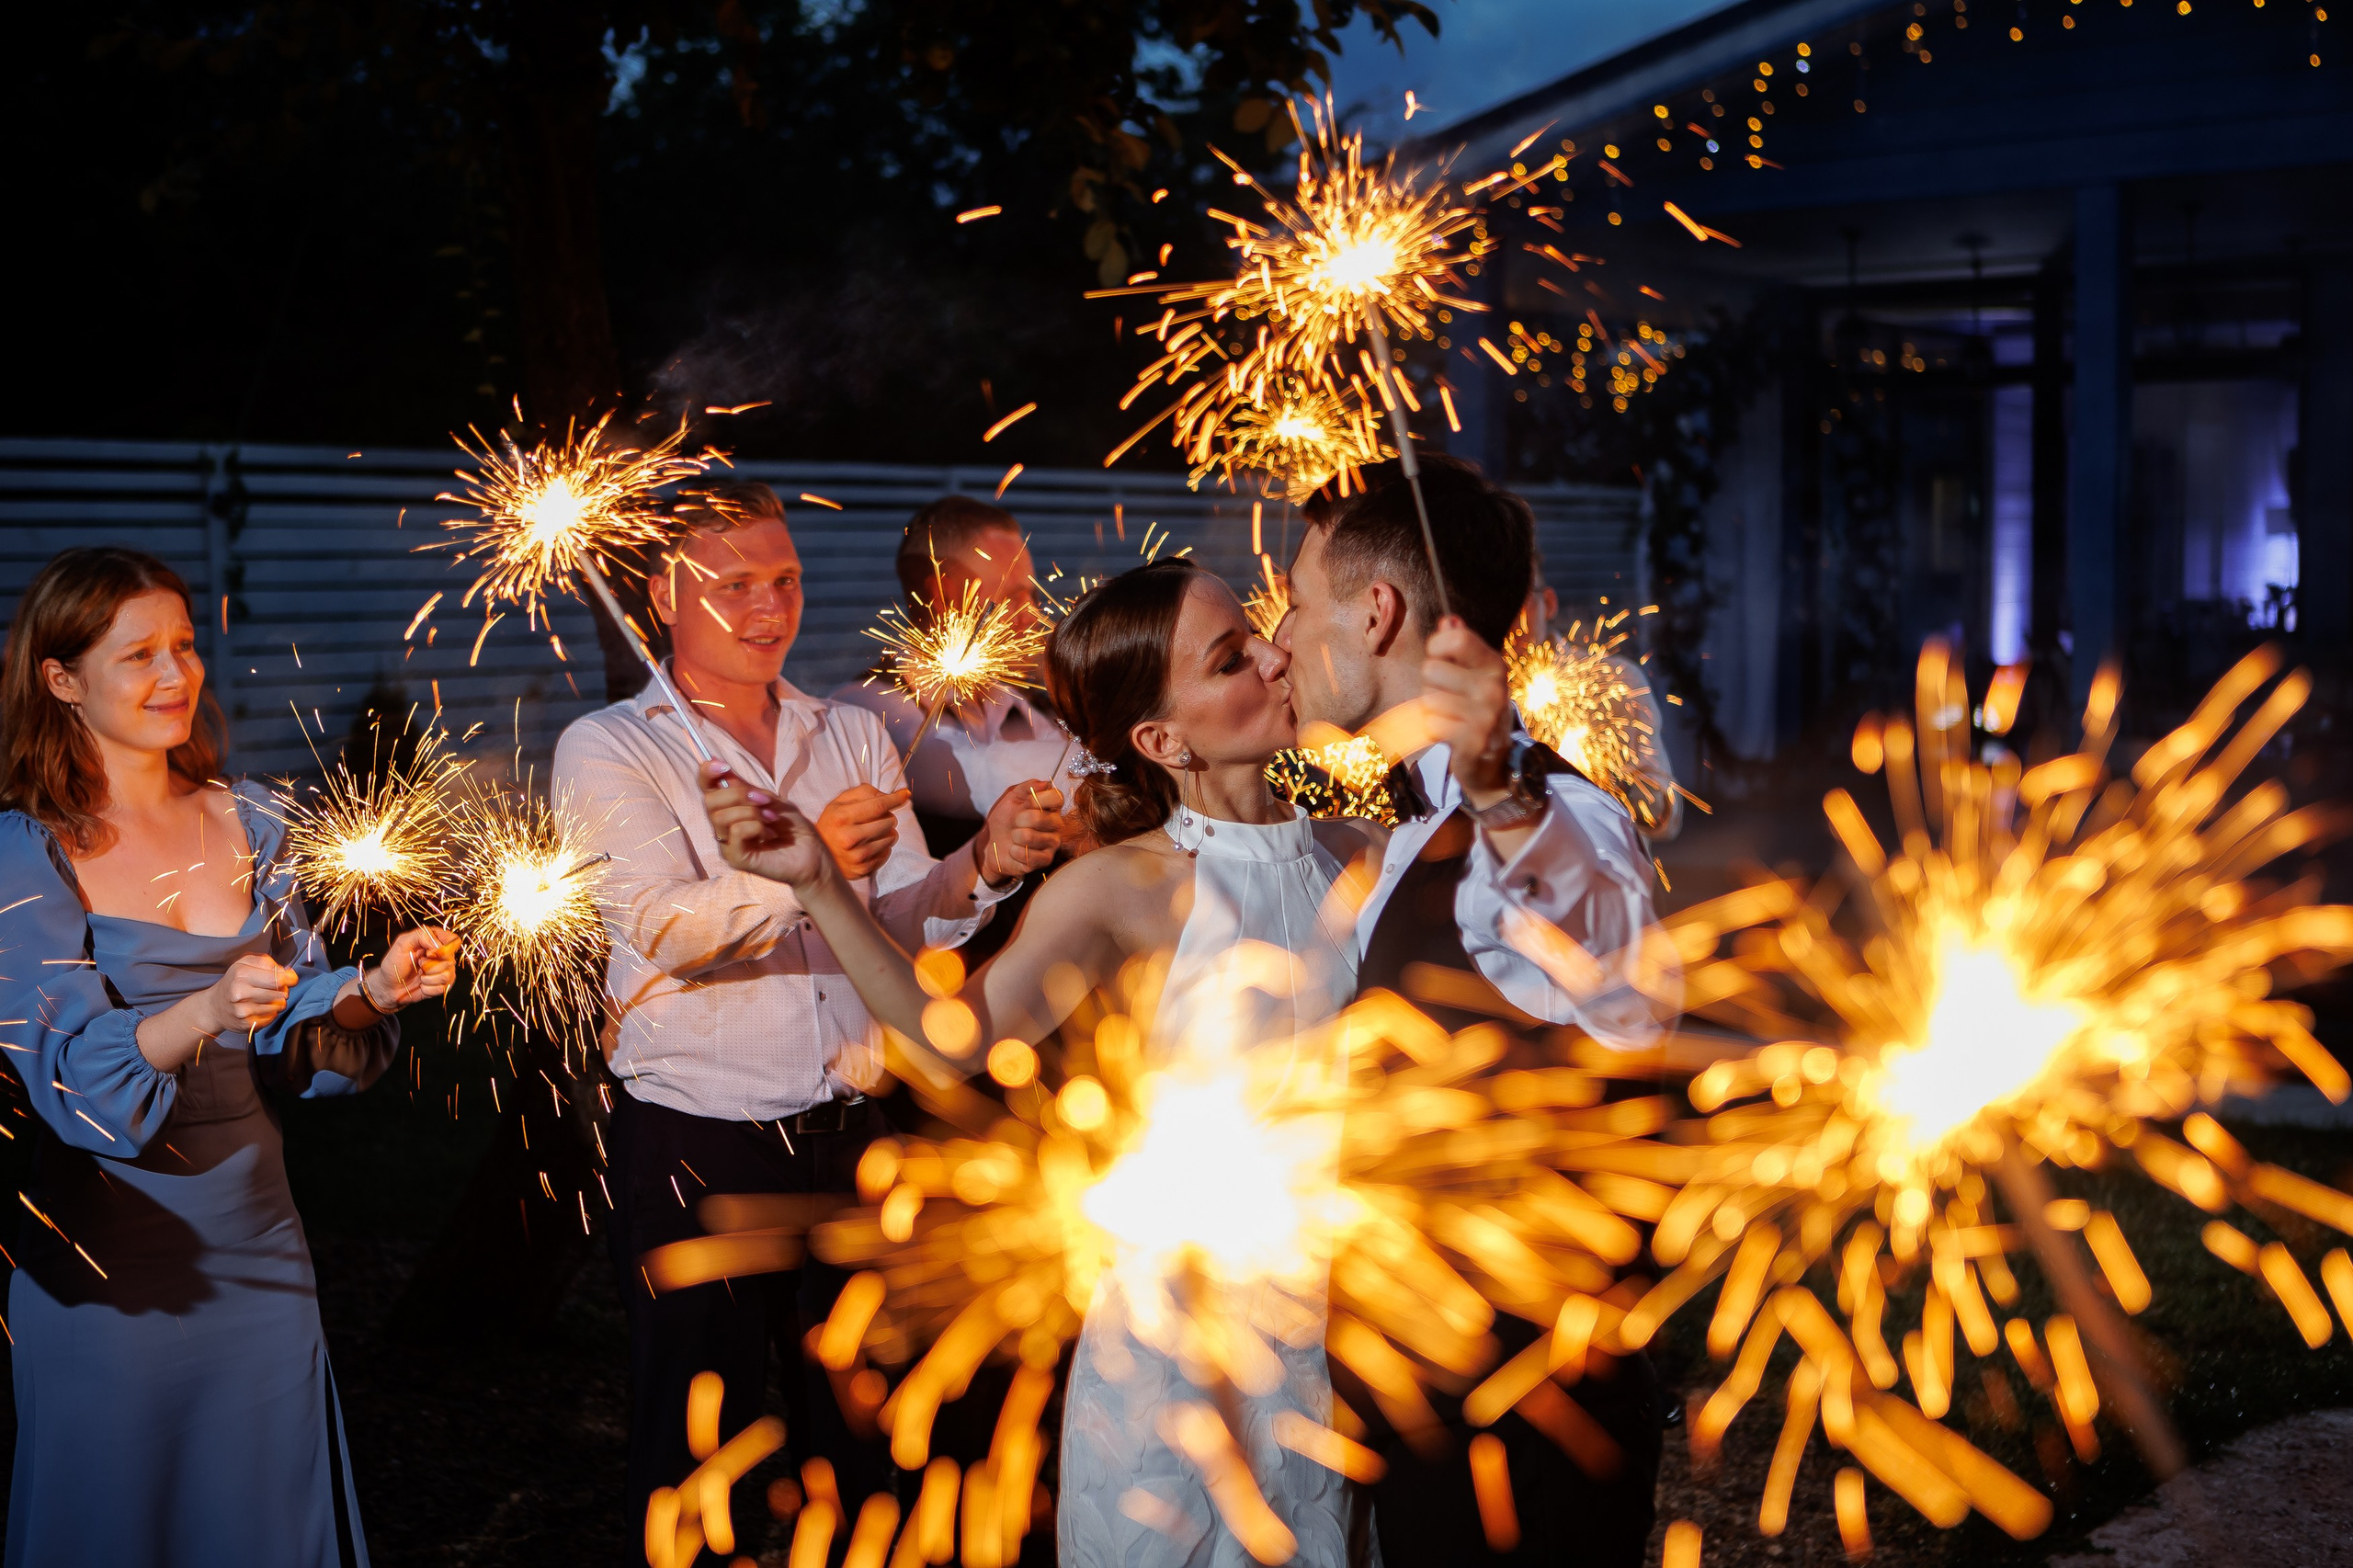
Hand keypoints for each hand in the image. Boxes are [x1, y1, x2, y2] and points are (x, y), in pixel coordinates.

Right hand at [204, 952, 297, 1035]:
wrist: (213, 1007)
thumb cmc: (234, 982)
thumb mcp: (245, 963)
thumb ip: (267, 963)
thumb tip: (289, 973)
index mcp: (241, 974)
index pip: (277, 979)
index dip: (289, 979)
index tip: (289, 979)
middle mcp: (240, 993)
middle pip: (280, 994)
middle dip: (283, 991)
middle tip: (275, 989)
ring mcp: (243, 1010)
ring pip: (277, 1007)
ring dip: (277, 1003)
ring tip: (266, 999)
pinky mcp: (246, 1025)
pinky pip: (272, 1018)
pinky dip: (270, 1013)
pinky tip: (260, 1008)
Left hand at [370, 926, 458, 1009]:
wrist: (389, 987)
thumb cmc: (393, 964)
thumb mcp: (402, 944)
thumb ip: (420, 936)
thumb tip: (438, 945)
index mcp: (434, 941)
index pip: (453, 940)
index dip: (445, 948)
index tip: (429, 953)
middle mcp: (441, 955)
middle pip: (450, 960)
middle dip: (431, 965)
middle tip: (419, 964)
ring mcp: (443, 971)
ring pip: (447, 975)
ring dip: (428, 978)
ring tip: (419, 975)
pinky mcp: (442, 985)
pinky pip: (443, 988)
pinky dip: (428, 988)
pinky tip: (421, 985)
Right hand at [704, 761, 833, 888]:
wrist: (810, 851)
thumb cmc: (790, 825)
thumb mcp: (769, 799)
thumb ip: (742, 786)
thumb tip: (717, 765)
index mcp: (728, 808)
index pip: (706, 788)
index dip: (707, 773)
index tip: (723, 765)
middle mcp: (722, 826)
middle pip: (710, 802)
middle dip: (738, 794)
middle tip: (764, 801)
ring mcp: (727, 844)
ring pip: (721, 818)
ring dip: (751, 812)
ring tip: (771, 819)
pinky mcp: (736, 858)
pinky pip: (736, 833)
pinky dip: (756, 827)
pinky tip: (770, 834)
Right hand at [816, 783, 910, 880]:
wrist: (816, 854)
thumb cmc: (832, 824)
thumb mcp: (840, 802)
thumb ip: (866, 793)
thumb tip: (896, 795)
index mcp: (842, 817)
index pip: (878, 806)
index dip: (895, 799)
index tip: (905, 795)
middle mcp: (849, 838)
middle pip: (889, 821)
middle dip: (887, 816)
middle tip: (875, 819)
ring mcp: (857, 856)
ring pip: (892, 837)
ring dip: (886, 832)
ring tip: (870, 832)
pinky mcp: (863, 869)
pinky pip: (887, 852)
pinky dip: (882, 847)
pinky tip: (868, 845)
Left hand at [976, 781, 1064, 886]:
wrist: (991, 843)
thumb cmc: (1004, 820)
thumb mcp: (1010, 798)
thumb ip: (1025, 788)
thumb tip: (1043, 784)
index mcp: (1050, 806)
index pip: (1058, 797)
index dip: (1039, 799)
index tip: (1026, 803)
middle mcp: (1056, 824)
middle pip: (1046, 818)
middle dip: (1021, 819)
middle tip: (1015, 822)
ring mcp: (1052, 842)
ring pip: (1034, 837)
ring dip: (1016, 837)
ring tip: (1014, 837)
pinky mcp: (1045, 860)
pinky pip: (1031, 856)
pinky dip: (1015, 852)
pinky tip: (1014, 850)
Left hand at [1422, 615, 1514, 806]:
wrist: (1492, 762)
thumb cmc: (1475, 710)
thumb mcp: (1473, 674)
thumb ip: (1460, 646)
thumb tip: (1449, 621)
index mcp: (1494, 665)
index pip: (1455, 638)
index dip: (1436, 647)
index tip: (1441, 659)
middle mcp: (1494, 688)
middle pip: (1432, 669)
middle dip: (1431, 684)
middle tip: (1449, 697)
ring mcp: (1486, 716)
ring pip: (1429, 698)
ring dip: (1432, 709)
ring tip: (1450, 717)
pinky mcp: (1473, 741)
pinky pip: (1432, 724)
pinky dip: (1434, 730)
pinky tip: (1451, 734)